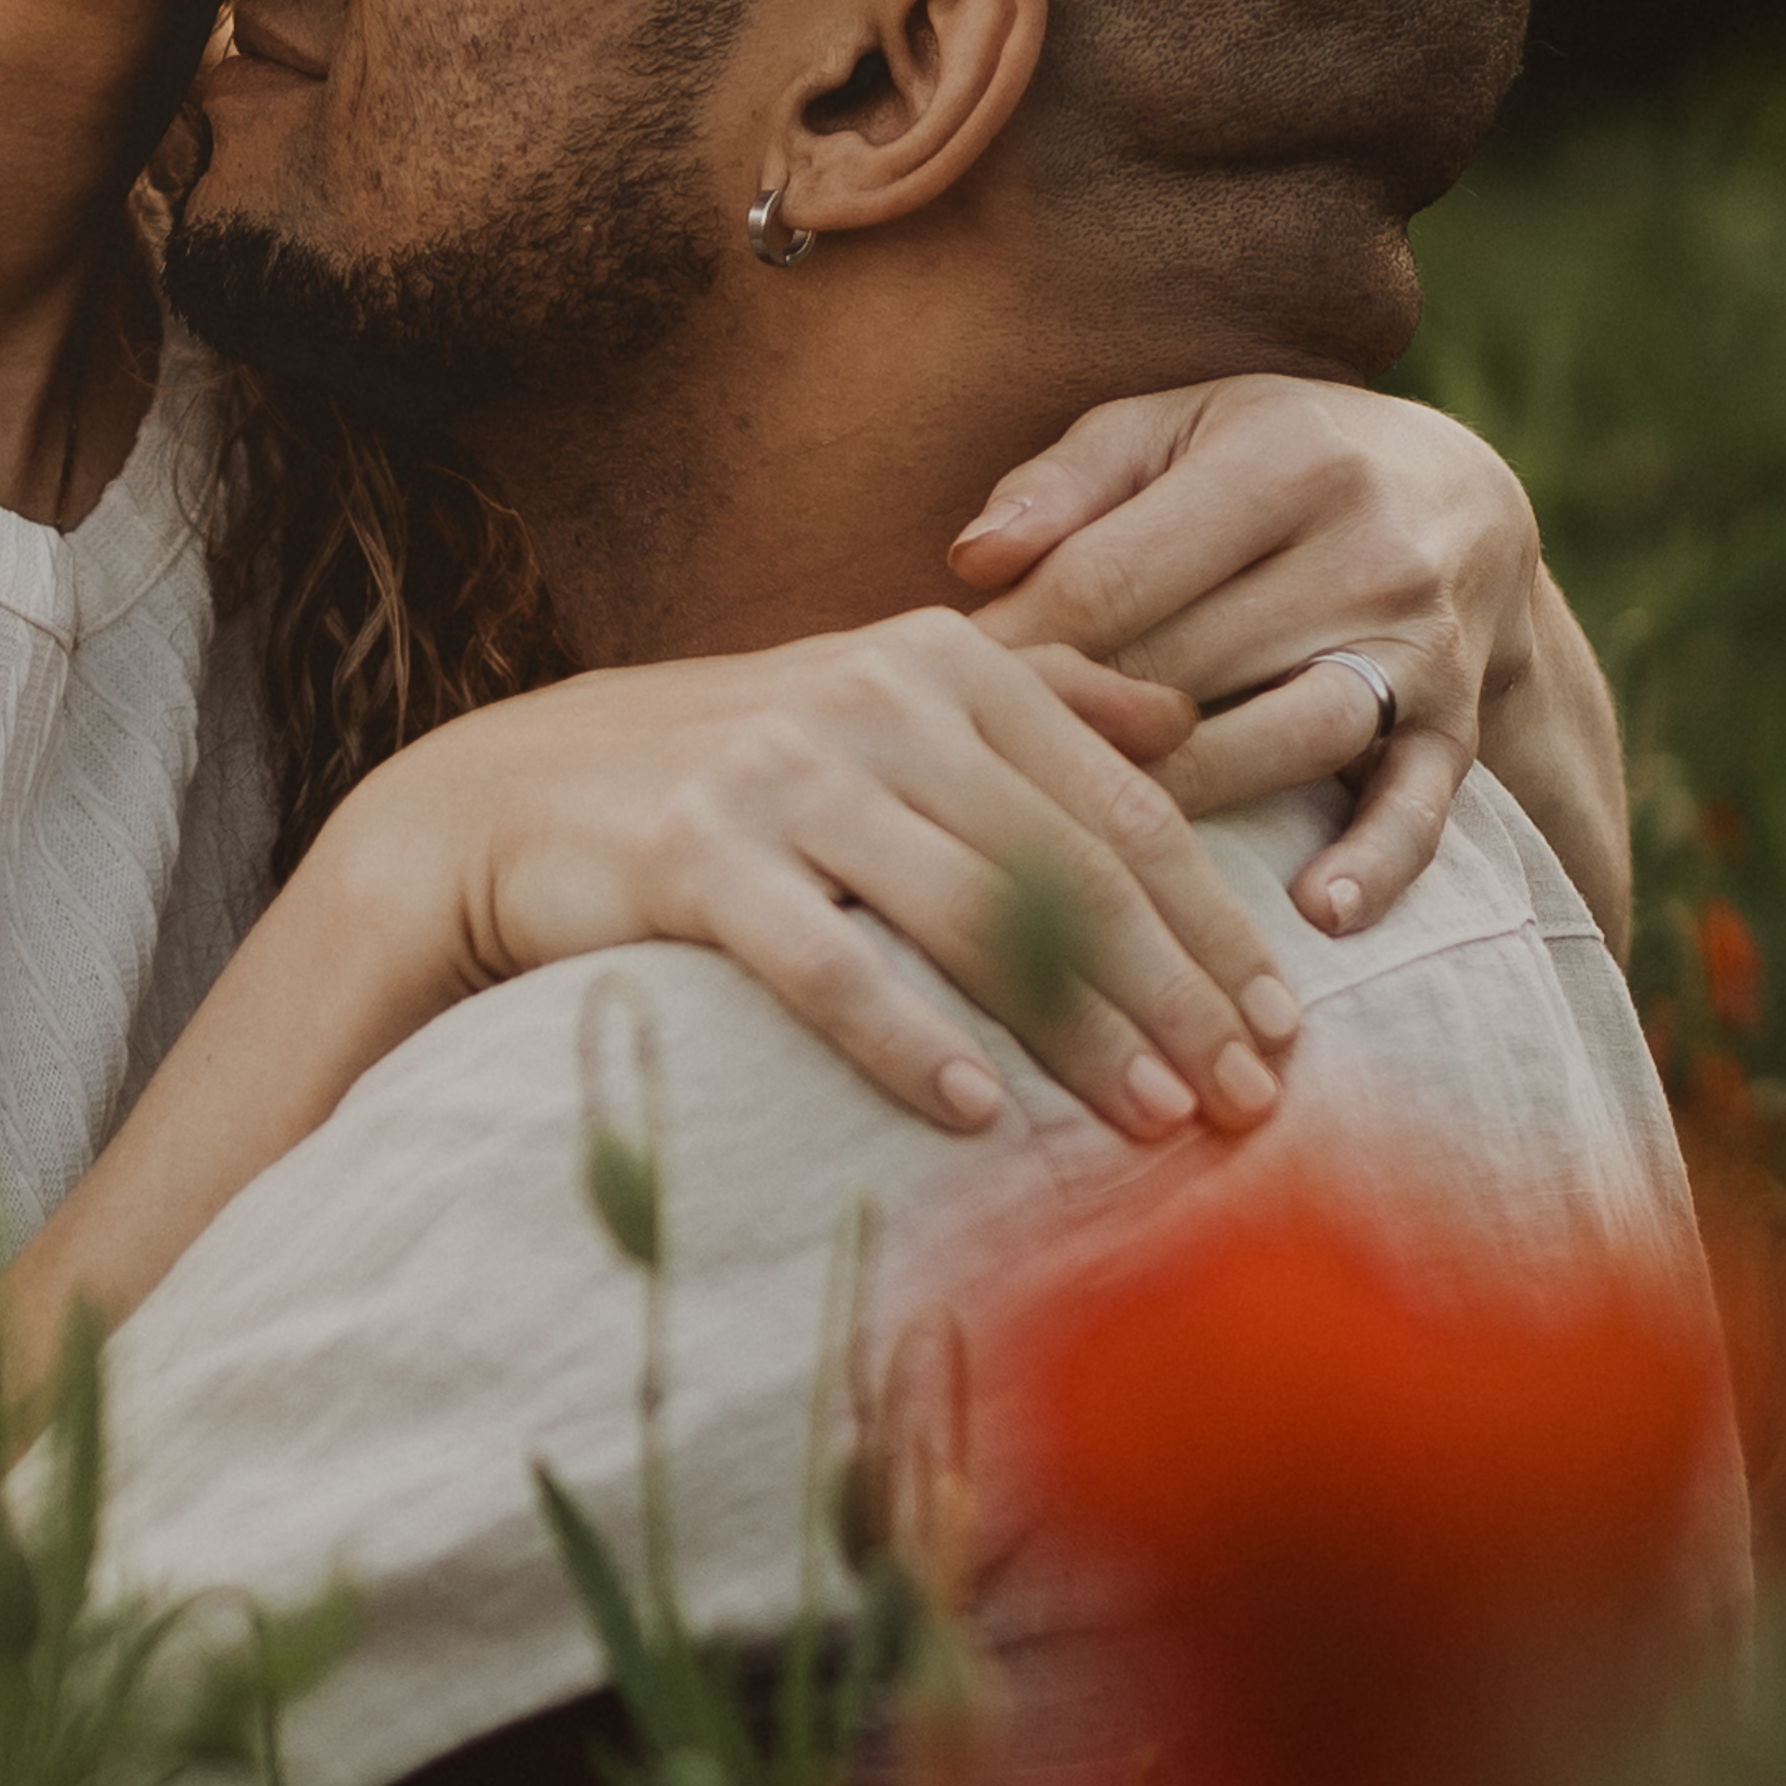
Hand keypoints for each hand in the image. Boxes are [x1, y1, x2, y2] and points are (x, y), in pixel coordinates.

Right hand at [346, 612, 1307, 1143]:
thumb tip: (1179, 716)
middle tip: (1249, 1103)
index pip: (1122, 806)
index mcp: (939, 662)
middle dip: (1178, 992)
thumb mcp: (876, 706)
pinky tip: (974, 1115)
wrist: (500, 805)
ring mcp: (779, 770)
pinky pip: (827, 961)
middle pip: (1071, 863)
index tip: (1285, 1029)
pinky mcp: (692, 852)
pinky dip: (907, 1041)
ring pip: (974, 912)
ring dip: (1079, 1028)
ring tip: (1150, 1122)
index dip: (1215, 924)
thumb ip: (1030, 700)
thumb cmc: (719, 773)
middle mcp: (870, 697)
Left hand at [950, 377, 1625, 947]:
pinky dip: (1375, 861)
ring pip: (1287, 739)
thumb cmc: (1267, 463)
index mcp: (1283, 460)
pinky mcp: (1457, 726)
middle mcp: (1364, 549)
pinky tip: (1317, 913)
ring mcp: (1419, 646)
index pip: (1114, 576)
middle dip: (1073, 733)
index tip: (930, 705)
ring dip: (1187, 803)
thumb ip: (1069, 482)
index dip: (1013, 648)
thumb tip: (972, 560)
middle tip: (968, 798)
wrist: (1459, 497)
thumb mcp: (1174, 429)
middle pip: (1185, 667)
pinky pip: (1418, 805)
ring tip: (1089, 863)